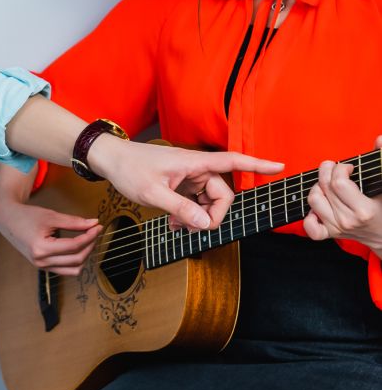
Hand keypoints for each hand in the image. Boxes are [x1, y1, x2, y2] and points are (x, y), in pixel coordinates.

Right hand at [0, 198, 100, 274]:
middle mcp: (41, 261)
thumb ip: (74, 221)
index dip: (89, 236)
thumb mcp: (51, 216)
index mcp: (41, 248)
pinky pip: (66, 270)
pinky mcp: (43, 267)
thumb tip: (93, 223)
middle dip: (90, 245)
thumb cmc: (27, 216)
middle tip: (94, 231)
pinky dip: (75, 260)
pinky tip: (79, 247)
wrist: (9, 221)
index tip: (97, 227)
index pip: (74, 246)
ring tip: (88, 240)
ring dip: (84, 255)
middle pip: (76, 259)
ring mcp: (42, 266)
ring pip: (73, 269)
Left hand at [88, 136, 282, 230]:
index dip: (258, 164)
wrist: (110, 160)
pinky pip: (194, 201)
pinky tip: (173, 224)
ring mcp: (188, 176)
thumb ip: (180, 209)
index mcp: (194, 163)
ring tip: (177, 228)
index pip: (233, 161)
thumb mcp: (153, 193)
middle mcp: (195, 168)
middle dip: (212, 215)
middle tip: (191, 230)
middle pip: (221, 194)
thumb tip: (206, 224)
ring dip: (198, 217)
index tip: (280, 166)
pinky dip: (188, 214)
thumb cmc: (129, 169)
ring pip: (207, 201)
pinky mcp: (180, 183)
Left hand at [303, 136, 381, 256]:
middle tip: (336, 168)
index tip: (350, 167)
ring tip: (330, 184)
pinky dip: (310, 215)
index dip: (341, 168)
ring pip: (313, 200)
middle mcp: (347, 220)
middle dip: (328, 171)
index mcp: (363, 210)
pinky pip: (310, 226)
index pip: (338, 182)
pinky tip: (322, 204)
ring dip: (318, 187)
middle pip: (324, 187)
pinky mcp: (330, 234)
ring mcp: (337, 228)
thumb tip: (379, 139)